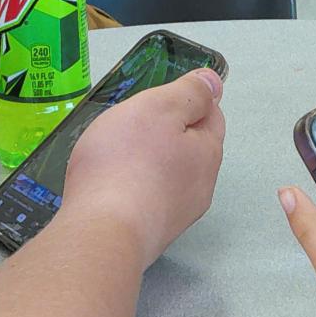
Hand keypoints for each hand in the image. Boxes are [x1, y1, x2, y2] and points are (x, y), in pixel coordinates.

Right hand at [60, 69, 225, 267]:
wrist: (101, 233)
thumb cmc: (127, 162)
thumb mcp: (159, 108)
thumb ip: (188, 93)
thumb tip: (214, 82)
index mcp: (208, 152)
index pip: (211, 115)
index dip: (187, 100)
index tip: (156, 99)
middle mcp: (200, 186)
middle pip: (189, 148)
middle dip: (165, 133)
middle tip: (130, 125)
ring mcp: (176, 215)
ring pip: (168, 175)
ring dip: (148, 162)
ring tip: (115, 155)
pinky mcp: (151, 234)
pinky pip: (147, 199)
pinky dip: (134, 187)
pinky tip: (111, 186)